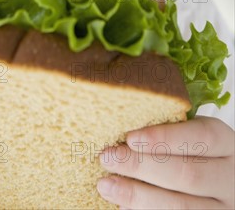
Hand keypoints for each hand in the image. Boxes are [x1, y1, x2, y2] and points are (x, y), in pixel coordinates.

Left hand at [97, 116, 234, 208]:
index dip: (165, 137)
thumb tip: (123, 125)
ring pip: (181, 206)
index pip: (202, 137)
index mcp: (227, 145)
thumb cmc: (199, 153)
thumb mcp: (195, 136)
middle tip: (107, 157)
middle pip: (188, 174)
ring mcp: (224, 208)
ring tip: (106, 185)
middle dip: (142, 166)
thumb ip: (170, 131)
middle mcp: (230, 178)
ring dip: (138, 196)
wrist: (222, 183)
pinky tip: (122, 205)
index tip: (130, 137)